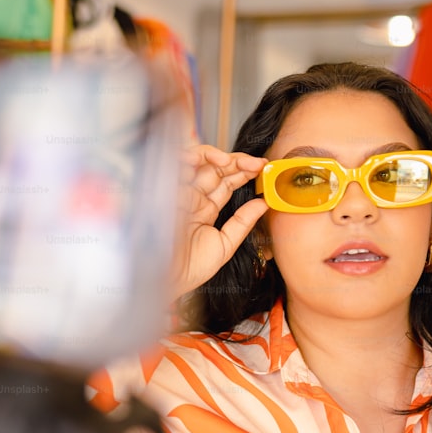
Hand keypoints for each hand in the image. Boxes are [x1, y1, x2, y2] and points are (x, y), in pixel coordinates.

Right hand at [170, 145, 268, 299]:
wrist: (168, 277)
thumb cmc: (191, 267)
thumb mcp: (225, 244)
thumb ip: (243, 222)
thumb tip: (263, 203)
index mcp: (205, 209)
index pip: (227, 183)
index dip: (245, 174)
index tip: (263, 169)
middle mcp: (193, 197)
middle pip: (216, 169)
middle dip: (238, 162)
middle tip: (257, 163)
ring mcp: (180, 190)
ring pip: (200, 161)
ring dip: (219, 155)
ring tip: (236, 162)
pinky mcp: (168, 186)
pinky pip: (180, 163)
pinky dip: (197, 155)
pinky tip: (214, 159)